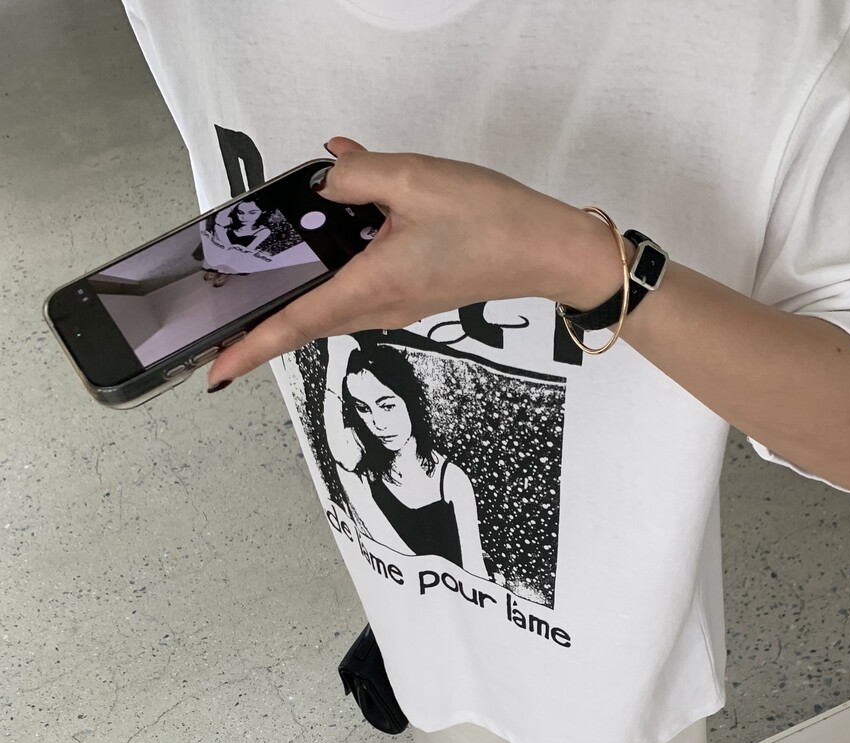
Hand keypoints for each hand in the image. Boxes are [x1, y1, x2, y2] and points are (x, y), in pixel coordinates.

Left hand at [206, 136, 620, 387]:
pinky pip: (356, 286)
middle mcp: (380, 307)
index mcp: (373, 284)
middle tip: (219, 327)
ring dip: (297, 295)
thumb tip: (323, 183)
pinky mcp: (409, 295)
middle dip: (262, 325)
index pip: (297, 322)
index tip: (216, 370)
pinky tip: (333, 223)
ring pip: (330, 304)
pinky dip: (333, 266)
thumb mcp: (414, 179)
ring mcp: (396, 306)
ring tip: (262, 280)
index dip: (252, 346)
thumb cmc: (490, 220)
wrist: (545, 249)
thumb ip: (356, 177)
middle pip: (306, 319)